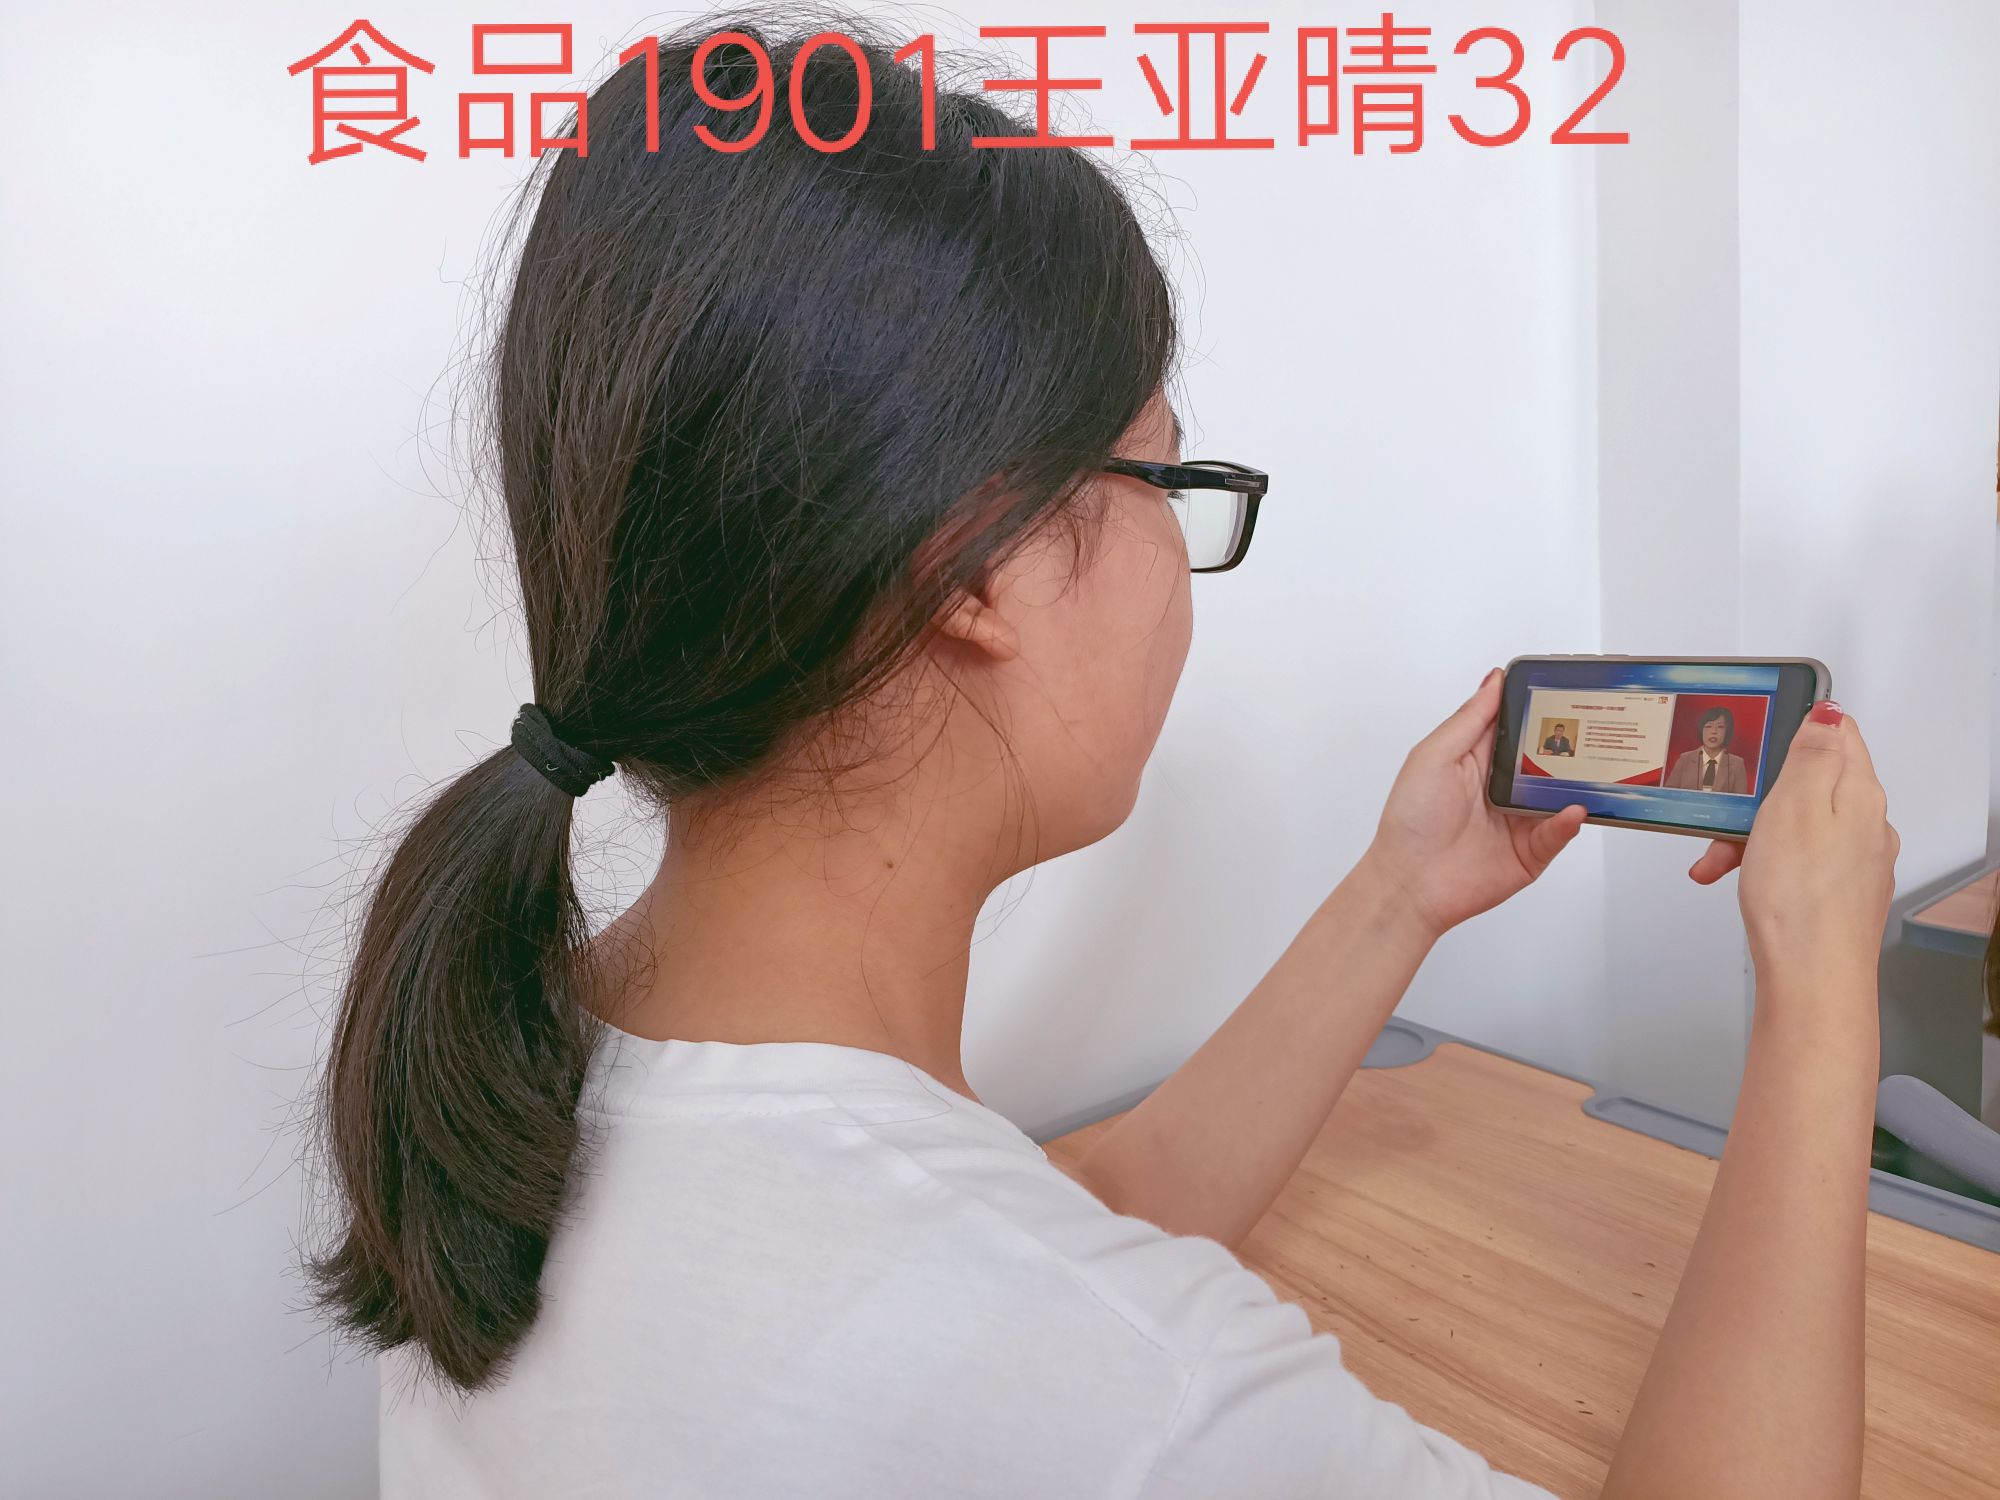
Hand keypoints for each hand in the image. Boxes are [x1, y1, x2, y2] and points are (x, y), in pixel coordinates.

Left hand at [1361, 668, 1586, 941]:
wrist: (1410, 884)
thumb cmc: (1411, 820)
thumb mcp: (1433, 757)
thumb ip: (1469, 720)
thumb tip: (1495, 680)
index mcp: (1478, 758)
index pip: (1517, 724)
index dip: (1538, 706)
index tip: (1565, 686)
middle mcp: (1503, 785)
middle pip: (1546, 757)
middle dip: (1570, 742)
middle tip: (1597, 722)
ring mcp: (1520, 818)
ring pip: (1561, 793)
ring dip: (1579, 780)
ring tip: (1598, 764)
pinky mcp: (1531, 851)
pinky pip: (1559, 832)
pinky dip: (1568, 820)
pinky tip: (1573, 808)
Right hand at [1736, 703, 1897, 990]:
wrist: (1812, 978)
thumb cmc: (1801, 898)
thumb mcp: (1796, 805)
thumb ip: (1813, 753)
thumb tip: (1828, 712)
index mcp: (1859, 794)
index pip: (1837, 734)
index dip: (1793, 729)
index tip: (1756, 740)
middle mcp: (1865, 825)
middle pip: (1807, 784)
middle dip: (1757, 795)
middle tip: (1725, 815)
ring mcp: (1852, 860)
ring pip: (1794, 825)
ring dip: (1749, 834)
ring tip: (1716, 858)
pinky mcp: (1836, 891)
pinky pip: (1794, 860)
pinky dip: (1761, 864)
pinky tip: (1737, 881)